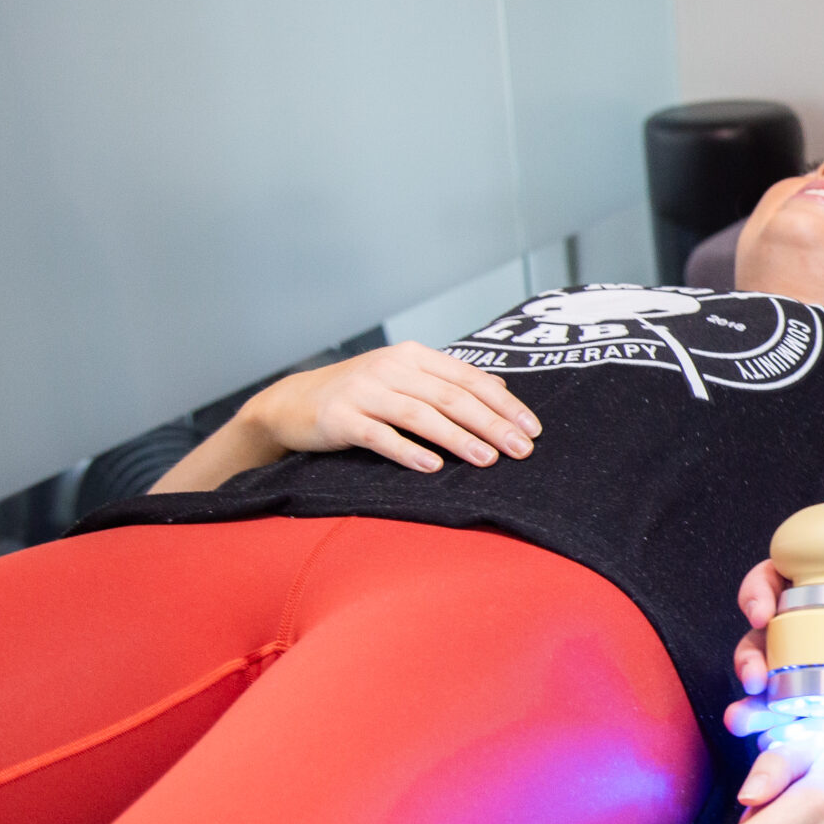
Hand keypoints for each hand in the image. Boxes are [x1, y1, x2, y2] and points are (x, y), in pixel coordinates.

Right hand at [244, 342, 539, 473]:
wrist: (291, 403)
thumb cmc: (359, 393)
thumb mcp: (404, 377)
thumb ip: (448, 380)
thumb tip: (501, 388)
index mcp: (413, 356)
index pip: (469, 378)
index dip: (504, 404)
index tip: (532, 428)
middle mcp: (391, 368)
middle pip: (452, 397)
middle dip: (492, 424)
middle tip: (522, 449)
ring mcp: (364, 392)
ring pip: (421, 415)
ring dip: (458, 439)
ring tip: (487, 460)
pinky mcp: (340, 419)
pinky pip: (380, 436)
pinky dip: (408, 451)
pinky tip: (432, 467)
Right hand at [730, 552, 823, 729]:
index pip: (787, 575)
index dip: (762, 588)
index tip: (763, 605)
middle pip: (774, 634)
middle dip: (750, 653)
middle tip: (754, 675)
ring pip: (787, 679)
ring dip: (758, 699)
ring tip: (746, 716)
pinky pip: (822, 717)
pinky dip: (793, 732)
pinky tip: (773, 743)